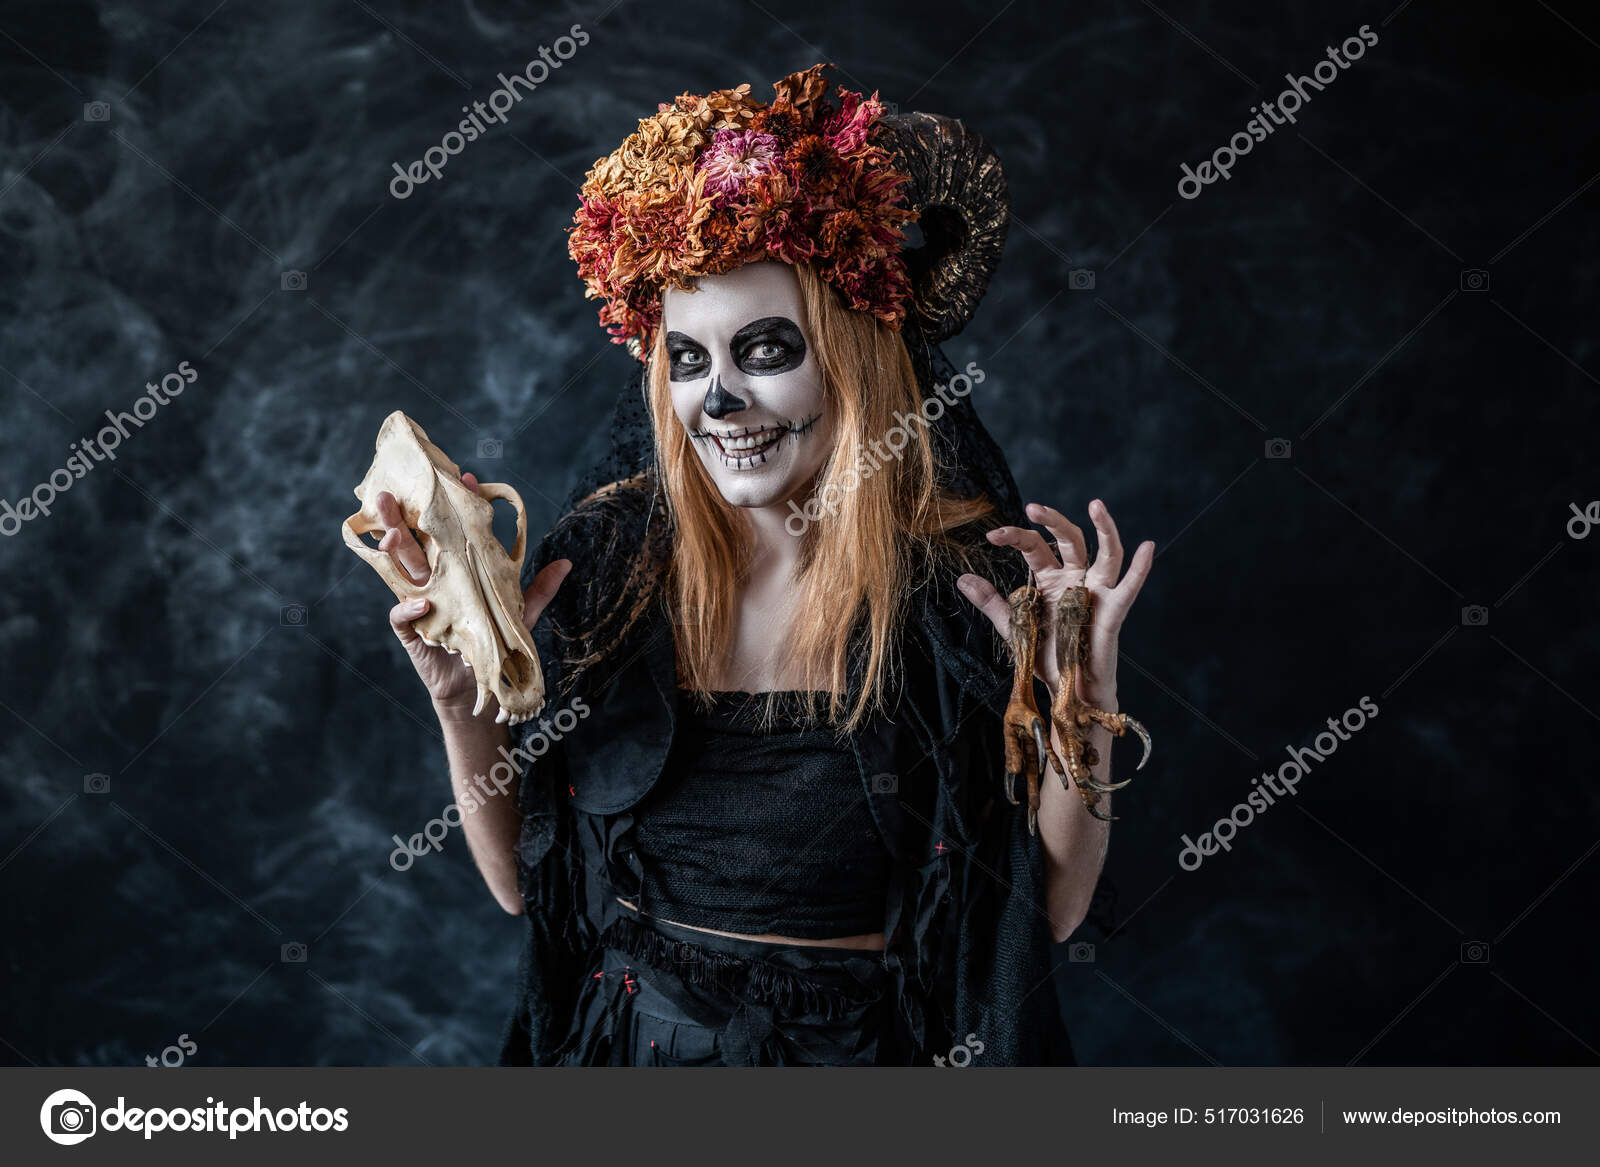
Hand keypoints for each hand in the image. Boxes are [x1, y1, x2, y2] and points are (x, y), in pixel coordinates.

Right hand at [378, 472, 570, 716]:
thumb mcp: (520, 615)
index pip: (452, 530)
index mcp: (456, 569)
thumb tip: (567, 562)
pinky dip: (408, 609)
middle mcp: (435, 580)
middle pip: (415, 542)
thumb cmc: (495, 644)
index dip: (456, 505)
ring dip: (394, 551)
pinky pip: (402, 616)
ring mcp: (420, 602)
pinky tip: (419, 603)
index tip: (465, 477)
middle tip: (392, 491)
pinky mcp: (411, 632)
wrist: (479, 686)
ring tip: (392, 533)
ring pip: (399, 570)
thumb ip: (539, 589)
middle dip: (402, 516)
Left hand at [957, 499, 1153, 709]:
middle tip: (1032, 507)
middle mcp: (1075, 579)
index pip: (1035, 546)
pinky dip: (1140, 568)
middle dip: (1052, 521)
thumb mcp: (1012, 626)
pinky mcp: (1112, 612)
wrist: (1064, 690)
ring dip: (1104, 528)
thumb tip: (962, 578)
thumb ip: (991, 601)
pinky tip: (1148, 547)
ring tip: (1096, 505)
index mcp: (1050, 579)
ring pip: (1106, 553)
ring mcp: (1096, 592)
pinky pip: (1129, 587)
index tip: (991, 536)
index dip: (1015, 537)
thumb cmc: (1045, 656)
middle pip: (1069, 539)